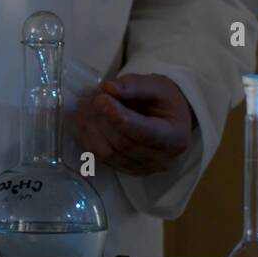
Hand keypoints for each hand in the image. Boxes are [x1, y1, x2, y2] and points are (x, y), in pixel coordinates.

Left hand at [73, 73, 195, 176]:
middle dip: (101, 120)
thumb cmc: (165, 101)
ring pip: (108, 153)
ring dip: (90, 130)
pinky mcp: (128, 171)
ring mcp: (144, 169)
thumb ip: (133, 85)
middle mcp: (162, 159)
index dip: (117, 116)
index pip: (143, 132)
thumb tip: (107, 88)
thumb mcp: (156, 85)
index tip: (100, 98)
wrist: (170, 119)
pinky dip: (89, 139)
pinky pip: (102, 159)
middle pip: (123, 144)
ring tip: (82, 107)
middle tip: (87, 98)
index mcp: (175, 137)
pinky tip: (83, 121)